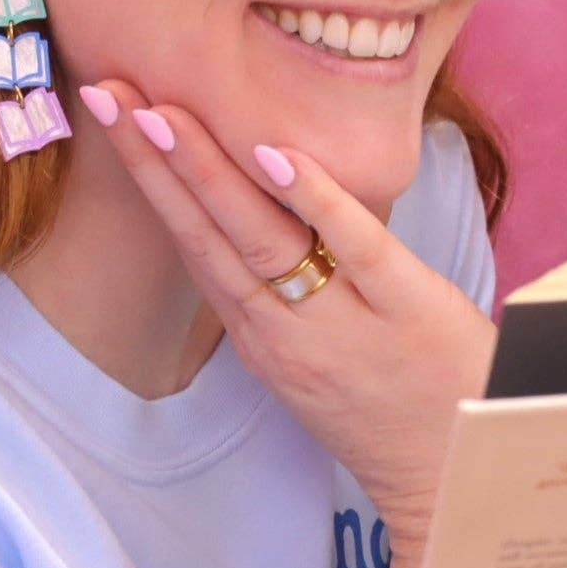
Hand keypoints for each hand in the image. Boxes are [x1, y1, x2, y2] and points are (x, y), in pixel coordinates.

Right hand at [80, 79, 496, 554]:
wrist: (454, 472)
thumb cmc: (384, 400)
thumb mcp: (309, 350)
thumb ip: (275, 285)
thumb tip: (249, 203)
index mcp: (260, 330)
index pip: (191, 242)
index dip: (149, 178)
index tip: (116, 114)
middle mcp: (284, 328)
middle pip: (205, 235)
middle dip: (154, 163)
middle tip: (112, 95)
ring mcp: (341, 320)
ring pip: (259, 238)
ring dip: (207, 172)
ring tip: (164, 113)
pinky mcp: (405, 308)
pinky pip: (354, 245)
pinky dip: (314, 199)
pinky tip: (277, 157)